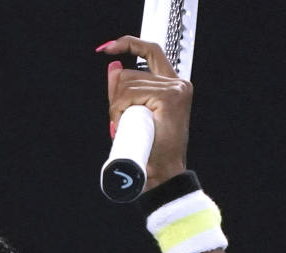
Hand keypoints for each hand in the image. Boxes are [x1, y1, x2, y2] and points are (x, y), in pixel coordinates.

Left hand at [98, 36, 191, 189]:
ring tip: (127, 128)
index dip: (128, 44)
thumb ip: (123, 92)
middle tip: (121, 122)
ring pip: (126, 84)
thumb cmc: (149, 152)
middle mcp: (177, 83)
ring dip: (117, 108)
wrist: (161, 174)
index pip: (150, 51)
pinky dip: (120, 109)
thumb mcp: (131, 115)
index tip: (108, 48)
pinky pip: (130, 94)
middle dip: (115, 98)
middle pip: (128, 73)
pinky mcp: (169, 97)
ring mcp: (176, 88)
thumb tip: (112, 66)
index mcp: (172, 85)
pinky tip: (127, 124)